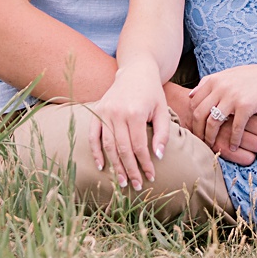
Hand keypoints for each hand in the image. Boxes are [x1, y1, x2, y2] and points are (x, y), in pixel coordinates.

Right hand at [89, 65, 169, 190]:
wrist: (136, 71)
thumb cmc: (152, 93)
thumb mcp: (163, 110)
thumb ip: (163, 133)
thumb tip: (159, 156)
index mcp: (135, 113)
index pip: (139, 146)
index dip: (144, 164)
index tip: (150, 176)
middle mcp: (117, 113)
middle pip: (122, 149)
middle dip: (130, 170)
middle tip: (136, 186)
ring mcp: (104, 112)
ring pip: (108, 145)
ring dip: (114, 166)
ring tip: (121, 182)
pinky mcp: (97, 111)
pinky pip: (93, 135)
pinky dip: (96, 152)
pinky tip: (102, 166)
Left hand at [168, 81, 256, 164]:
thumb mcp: (231, 75)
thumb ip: (212, 83)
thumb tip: (192, 95)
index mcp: (216, 79)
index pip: (194, 101)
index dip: (192, 117)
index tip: (195, 129)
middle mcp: (221, 86)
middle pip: (199, 113)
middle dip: (197, 130)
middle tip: (201, 141)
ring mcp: (233, 96)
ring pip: (212, 123)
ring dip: (211, 138)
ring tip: (214, 147)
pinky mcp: (246, 106)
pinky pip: (234, 129)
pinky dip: (233, 141)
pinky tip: (234, 147)